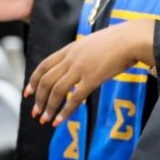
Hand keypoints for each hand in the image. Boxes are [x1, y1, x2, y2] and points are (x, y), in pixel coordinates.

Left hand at [25, 19, 155, 126]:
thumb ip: (81, 53)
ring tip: (45, 119)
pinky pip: (74, 98)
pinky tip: (60, 120)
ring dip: (49, 108)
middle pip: (46, 81)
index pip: (43, 65)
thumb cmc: (118, 40)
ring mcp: (81, 68)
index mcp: (70, 49)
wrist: (132, 39)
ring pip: (56, 91)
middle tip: (35, 112)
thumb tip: (75, 66)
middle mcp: (71, 58)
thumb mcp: (92, 42)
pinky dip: (65, 111)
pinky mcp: (92, 78)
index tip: (27, 93)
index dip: (33, 81)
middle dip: (38, 99)